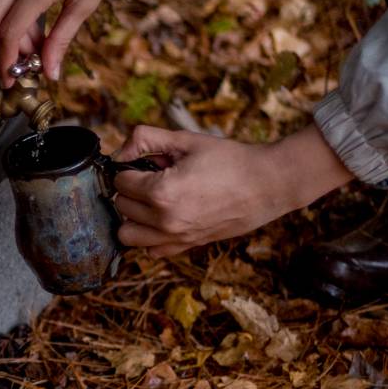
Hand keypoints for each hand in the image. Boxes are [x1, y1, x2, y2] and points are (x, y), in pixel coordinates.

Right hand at [0, 0, 164, 86]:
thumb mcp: (88, 1)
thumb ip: (63, 37)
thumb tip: (50, 71)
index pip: (9, 30)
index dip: (6, 59)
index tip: (11, 78)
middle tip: (17, 67)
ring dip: (8, 34)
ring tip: (36, 48)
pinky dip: (13, 16)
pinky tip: (35, 28)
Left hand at [112, 123, 352, 256]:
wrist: (267, 185)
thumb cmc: (230, 160)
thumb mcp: (186, 140)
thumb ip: (146, 139)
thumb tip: (120, 151)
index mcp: (162, 192)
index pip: (120, 182)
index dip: (130, 168)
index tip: (146, 163)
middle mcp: (165, 221)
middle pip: (122, 206)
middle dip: (132, 189)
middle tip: (155, 176)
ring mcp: (176, 238)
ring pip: (128, 233)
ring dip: (134, 215)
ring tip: (153, 199)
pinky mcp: (187, 247)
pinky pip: (150, 249)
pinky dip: (149, 235)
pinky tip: (164, 217)